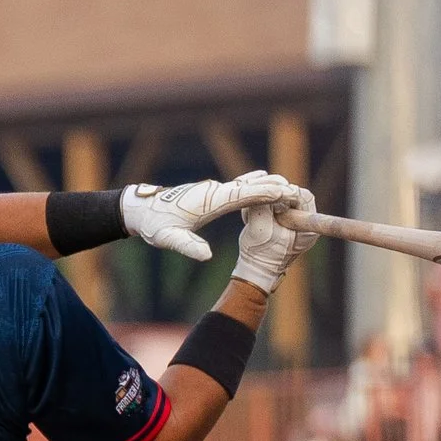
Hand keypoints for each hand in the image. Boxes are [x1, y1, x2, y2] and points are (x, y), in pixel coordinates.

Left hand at [120, 170, 304, 261]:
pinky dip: (256, 188)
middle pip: (251, 185)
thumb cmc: (155, 225)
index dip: (265, 193)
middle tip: (299, 191)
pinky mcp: (213, 193)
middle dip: (274, 187)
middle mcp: (215, 191)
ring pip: (247, 184)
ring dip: (268, 186)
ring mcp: (214, 190)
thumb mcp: (167, 238)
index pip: (243, 194)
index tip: (287, 192)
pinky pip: (240, 188)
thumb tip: (206, 256)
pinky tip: (267, 190)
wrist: (142, 210)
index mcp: (209, 200)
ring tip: (291, 191)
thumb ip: (186, 246)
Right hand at [229, 183, 318, 294]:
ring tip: (252, 213)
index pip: (303, 197)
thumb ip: (263, 207)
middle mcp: (304, 223)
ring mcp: (294, 222)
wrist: (254, 271)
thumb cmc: (259, 254)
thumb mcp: (260, 229)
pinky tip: (251, 216)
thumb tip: (263, 188)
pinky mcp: (283, 221)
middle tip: (259, 196)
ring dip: (266, 199)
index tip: (270, 194)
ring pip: (283, 198)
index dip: (287, 191)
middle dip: (275, 193)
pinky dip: (262, 204)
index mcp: (307, 227)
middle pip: (294, 195)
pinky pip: (275, 204)